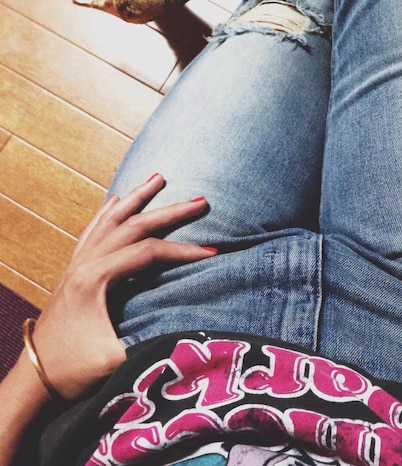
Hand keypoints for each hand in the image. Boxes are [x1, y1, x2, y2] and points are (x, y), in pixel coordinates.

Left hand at [29, 173, 216, 400]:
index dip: (183, 251)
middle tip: (201, 199)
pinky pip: (95, 228)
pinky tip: (118, 198)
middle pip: (134, 225)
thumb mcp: (113, 361)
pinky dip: (110, 210)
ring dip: (138, 197)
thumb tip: (189, 330)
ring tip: (159, 177)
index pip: (149, 252)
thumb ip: (150, 342)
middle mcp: (86, 262)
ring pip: (112, 218)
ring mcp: (78, 263)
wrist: (33, 379)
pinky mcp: (75, 269)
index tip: (213, 252)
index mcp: (95, 278)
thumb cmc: (71, 371)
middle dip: (171, 211)